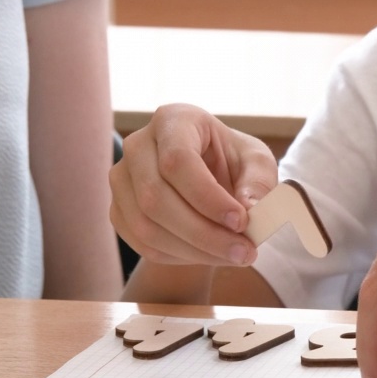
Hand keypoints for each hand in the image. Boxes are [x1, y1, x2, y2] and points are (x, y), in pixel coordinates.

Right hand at [110, 104, 277, 266]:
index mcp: (173, 120)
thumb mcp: (256, 161)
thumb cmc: (232, 162)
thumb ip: (258, 181)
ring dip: (194, 250)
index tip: (242, 222)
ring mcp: (121, 179)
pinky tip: (211, 255)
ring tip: (234, 256)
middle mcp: (138, 145)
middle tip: (244, 252)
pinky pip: (142, 244)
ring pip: (146, 226)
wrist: (209, 179)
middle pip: (155, 197)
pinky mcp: (118, 211)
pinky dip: (180, 257)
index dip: (208, 197)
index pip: (177, 161)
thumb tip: (249, 208)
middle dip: (204, 233)